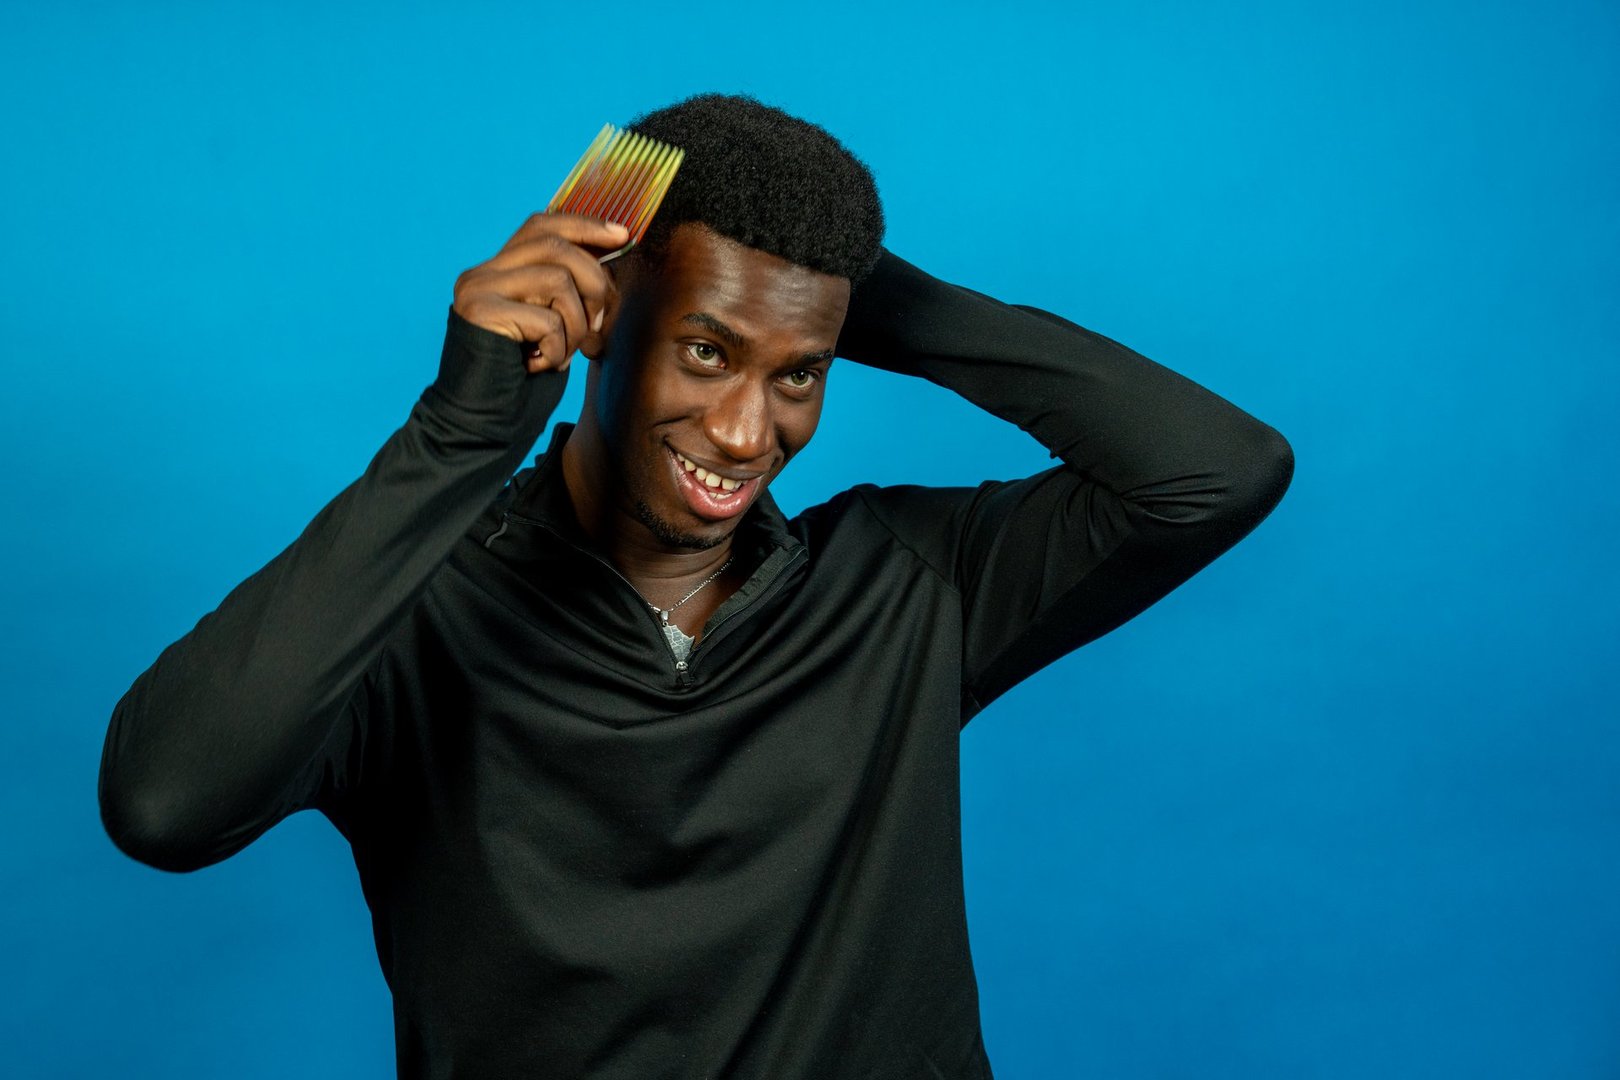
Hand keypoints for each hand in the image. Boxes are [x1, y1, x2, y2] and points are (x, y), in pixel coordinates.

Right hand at [452, 213, 629, 372]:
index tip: (622, 235)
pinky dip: (557, 350)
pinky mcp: (480, 313)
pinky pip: (547, 320)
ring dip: (576, 325)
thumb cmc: (520, 382)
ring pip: (558, 280)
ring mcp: (477, 290)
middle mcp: (481, 273)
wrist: (479, 426)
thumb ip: (570, 292)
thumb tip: (614, 258)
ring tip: (561, 354)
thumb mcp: (554, 327)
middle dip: (594, 285)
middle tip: (596, 327)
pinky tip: (540, 366)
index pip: (543, 225)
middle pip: (556, 247)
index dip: (585, 225)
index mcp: (498, 271)